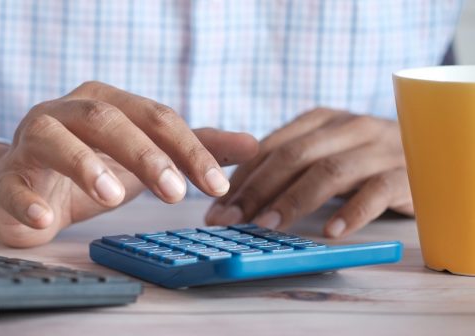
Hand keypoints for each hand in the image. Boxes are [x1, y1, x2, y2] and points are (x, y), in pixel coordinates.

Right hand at [0, 81, 258, 246]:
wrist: (22, 188)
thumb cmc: (88, 168)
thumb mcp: (144, 157)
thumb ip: (192, 149)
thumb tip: (253, 145)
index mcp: (106, 102)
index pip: (154, 116)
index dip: (188, 148)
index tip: (216, 184)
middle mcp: (67, 111)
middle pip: (107, 119)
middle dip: (144, 154)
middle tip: (175, 193)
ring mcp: (31, 141)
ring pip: (55, 139)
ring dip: (85, 165)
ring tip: (113, 196)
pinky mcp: (7, 177)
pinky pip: (13, 186)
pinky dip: (28, 202)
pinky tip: (46, 220)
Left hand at [205, 108, 412, 237]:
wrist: (433, 153)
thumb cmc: (363, 160)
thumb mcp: (324, 152)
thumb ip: (286, 166)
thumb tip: (231, 196)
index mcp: (320, 120)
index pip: (271, 146)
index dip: (241, 178)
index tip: (217, 208)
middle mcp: (348, 127)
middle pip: (294, 156)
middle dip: (256, 189)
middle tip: (231, 220)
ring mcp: (378, 148)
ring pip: (329, 170)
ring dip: (294, 200)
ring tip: (268, 226)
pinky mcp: (405, 173)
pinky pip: (376, 192)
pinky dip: (352, 212)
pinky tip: (331, 233)